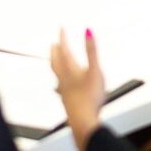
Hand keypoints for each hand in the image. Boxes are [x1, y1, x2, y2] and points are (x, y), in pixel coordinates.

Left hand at [50, 28, 107, 147]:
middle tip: (54, 44)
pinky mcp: (67, 102)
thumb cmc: (90, 97)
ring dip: (56, 65)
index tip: (61, 29)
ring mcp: (64, 91)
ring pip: (57, 75)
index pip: (64, 50)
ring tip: (56, 62)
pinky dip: (61, 81)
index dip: (63, 38)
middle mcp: (64, 79)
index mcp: (70, 70)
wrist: (83, 122)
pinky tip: (64, 87)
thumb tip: (87, 30)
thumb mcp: (96, 71)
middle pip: (56, 62)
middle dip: (56, 51)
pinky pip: (61, 87)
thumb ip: (92, 51)